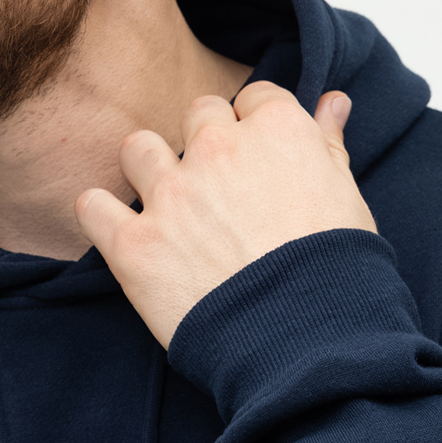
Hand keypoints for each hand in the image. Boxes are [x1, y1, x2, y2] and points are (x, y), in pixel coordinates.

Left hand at [75, 83, 377, 347]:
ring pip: (139, 149)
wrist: (307, 342)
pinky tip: (118, 229)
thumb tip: (332, 102)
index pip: (254, 99)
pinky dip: (100, 216)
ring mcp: (171, 195)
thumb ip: (329, 143)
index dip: (256, 128)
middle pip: (198, 115)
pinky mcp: (135, 244)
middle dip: (205, 143)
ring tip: (166, 203)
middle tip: (219, 187)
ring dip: (148, 169)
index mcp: (276, 131)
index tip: (258, 158)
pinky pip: (94, 207)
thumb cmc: (336, 273)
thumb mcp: (347, 198)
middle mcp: (218, 150)